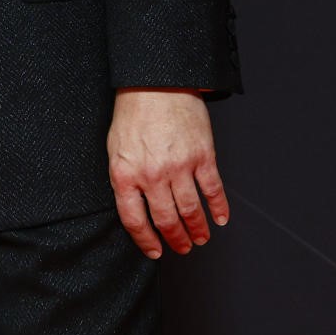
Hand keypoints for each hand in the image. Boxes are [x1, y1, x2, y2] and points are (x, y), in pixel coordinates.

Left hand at [106, 88, 228, 258]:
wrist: (155, 83)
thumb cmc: (133, 112)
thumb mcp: (115, 148)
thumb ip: (124, 178)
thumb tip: (134, 206)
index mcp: (126, 174)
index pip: (134, 220)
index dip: (146, 241)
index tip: (155, 251)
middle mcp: (152, 175)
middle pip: (166, 220)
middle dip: (176, 239)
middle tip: (183, 247)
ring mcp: (179, 167)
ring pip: (191, 210)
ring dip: (197, 229)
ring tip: (201, 238)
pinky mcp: (202, 156)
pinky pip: (213, 189)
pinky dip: (219, 208)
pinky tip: (221, 218)